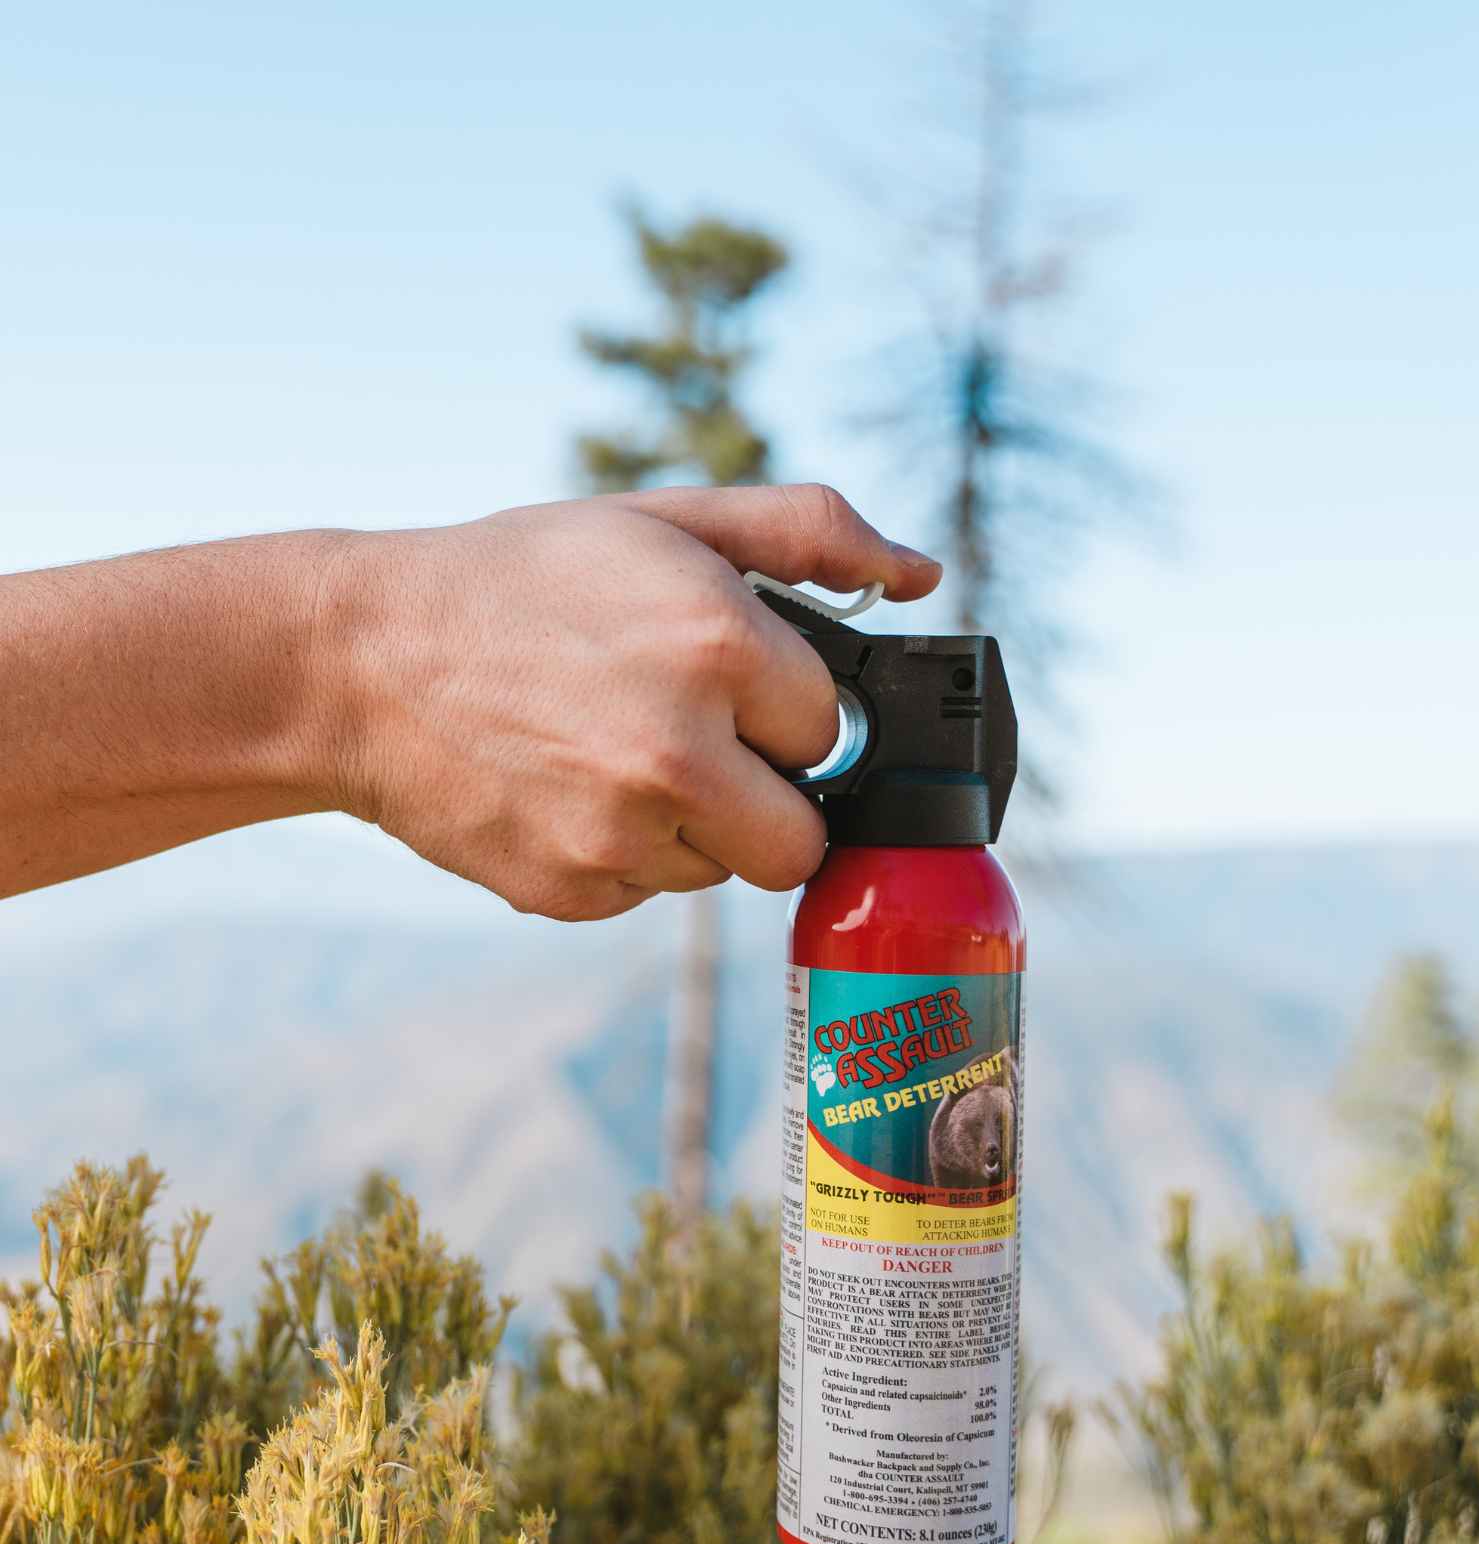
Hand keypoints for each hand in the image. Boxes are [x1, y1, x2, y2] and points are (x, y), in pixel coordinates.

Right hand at [325, 484, 940, 920]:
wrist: (360, 662)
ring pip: (724, 869)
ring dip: (695, 825)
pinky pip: (648, 893)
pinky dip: (626, 854)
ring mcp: (622, 836)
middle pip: (801, 836)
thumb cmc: (524, 580)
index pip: (829, 726)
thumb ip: (811, 531)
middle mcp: (679, 753)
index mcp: (718, 646)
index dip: (783, 707)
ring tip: (614, 753)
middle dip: (766, 794)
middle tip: (698, 742)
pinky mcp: (574, 893)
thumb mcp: (667, 519)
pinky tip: (570, 791)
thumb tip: (923, 576)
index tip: (731, 686)